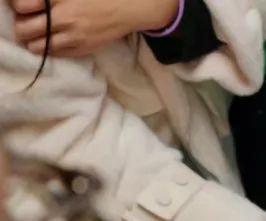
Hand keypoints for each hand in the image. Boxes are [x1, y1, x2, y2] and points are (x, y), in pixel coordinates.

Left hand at [11, 0, 178, 56]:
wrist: (130, 8)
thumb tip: (30, 3)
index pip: (22, 5)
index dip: (18, 6)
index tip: (24, 7)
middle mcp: (63, 18)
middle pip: (24, 29)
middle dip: (22, 26)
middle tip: (28, 23)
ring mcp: (73, 36)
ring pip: (37, 46)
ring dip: (33, 40)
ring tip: (39, 35)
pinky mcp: (83, 48)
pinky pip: (56, 54)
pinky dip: (50, 49)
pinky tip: (54, 41)